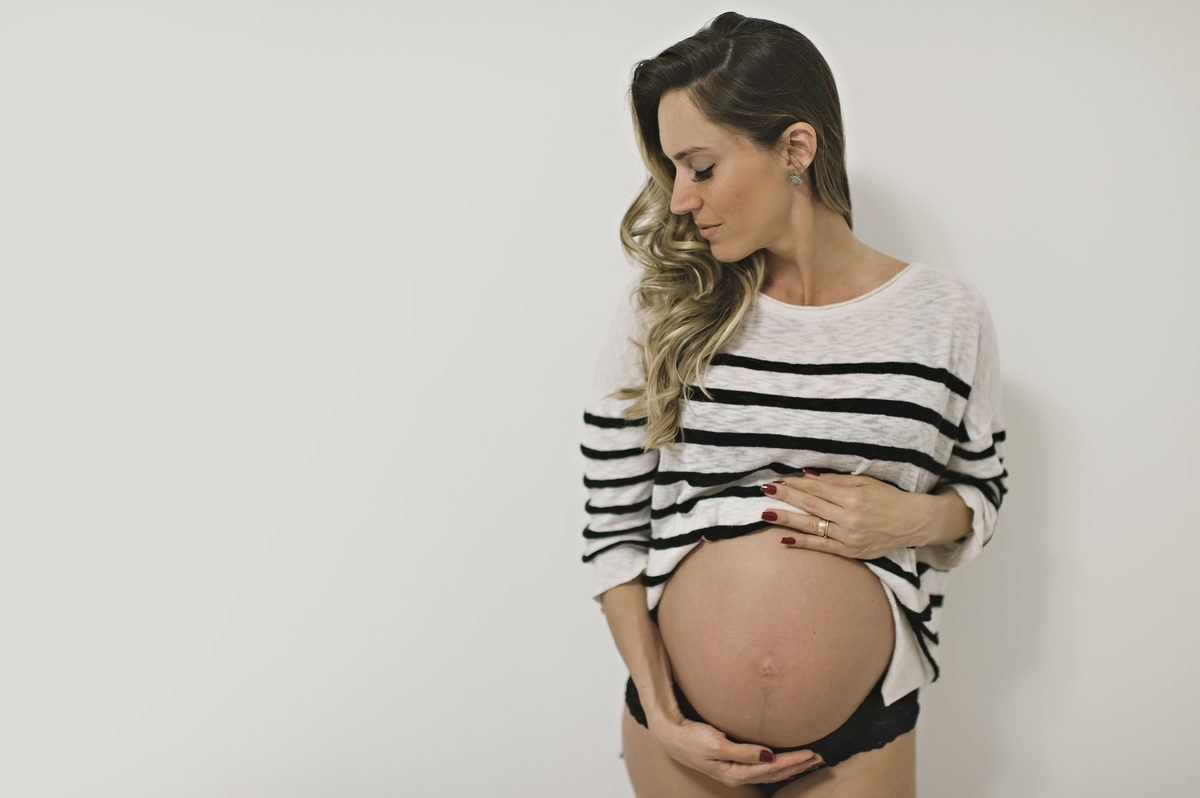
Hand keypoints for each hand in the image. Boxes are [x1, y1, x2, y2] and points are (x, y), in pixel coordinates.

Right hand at [647, 713, 823, 786]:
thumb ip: (743, 752)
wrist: (670, 736)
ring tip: (811, 763)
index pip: (772, 768)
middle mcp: (737, 776)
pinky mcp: (732, 764)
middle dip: (799, 766)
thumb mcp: (716, 744)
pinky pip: (762, 770)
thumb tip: (769, 756)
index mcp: (734, 772)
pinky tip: (786, 767)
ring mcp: (735, 771)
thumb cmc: (691, 738)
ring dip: (792, 768)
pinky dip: (778, 769)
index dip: (793, 761)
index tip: (812, 753)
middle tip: (820, 759)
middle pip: (775, 774)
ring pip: (771, 773)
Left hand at [760, 470, 943, 558]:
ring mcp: (850, 536)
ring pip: (812, 526)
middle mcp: (850, 517)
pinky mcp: (851, 551)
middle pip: (811, 506)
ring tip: (766, 514)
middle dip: (786, 497)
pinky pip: (821, 546)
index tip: (777, 480)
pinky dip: (802, 543)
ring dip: (787, 519)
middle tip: (765, 491)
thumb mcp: (865, 482)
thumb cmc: (888, 498)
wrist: (912, 523)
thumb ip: (836, 480)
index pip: (817, 489)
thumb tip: (808, 476)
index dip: (795, 484)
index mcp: (854, 497)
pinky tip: (783, 539)